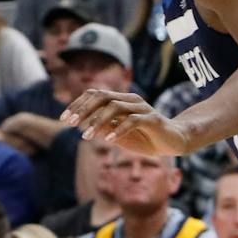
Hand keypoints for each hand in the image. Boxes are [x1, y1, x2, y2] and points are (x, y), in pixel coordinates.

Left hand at [60, 89, 190, 152]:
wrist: (174, 142)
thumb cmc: (144, 138)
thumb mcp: (118, 134)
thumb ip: (104, 128)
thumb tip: (83, 124)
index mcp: (121, 100)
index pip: (95, 94)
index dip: (77, 104)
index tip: (63, 119)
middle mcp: (130, 100)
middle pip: (102, 96)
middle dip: (83, 109)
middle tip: (69, 124)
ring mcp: (142, 108)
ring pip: (115, 107)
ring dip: (97, 121)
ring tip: (86, 136)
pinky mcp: (153, 119)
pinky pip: (133, 120)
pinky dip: (119, 129)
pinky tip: (108, 140)